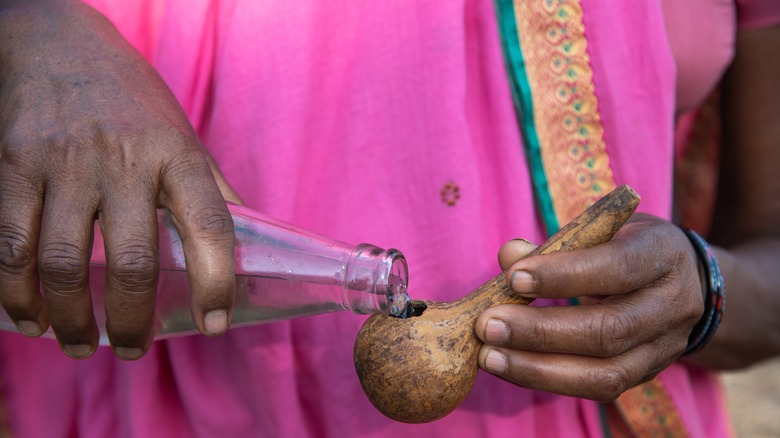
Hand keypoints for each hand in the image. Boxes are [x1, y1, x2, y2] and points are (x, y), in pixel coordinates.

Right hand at [0, 0, 237, 358]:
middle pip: (130, 262)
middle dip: (132, 321)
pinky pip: (11, 245)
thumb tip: (251, 245)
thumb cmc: (134, 103)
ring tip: (83, 346)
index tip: (215, 324)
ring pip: (64, 264)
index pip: (210, 226)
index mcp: (176, 156)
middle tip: (133, 351)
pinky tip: (31, 319)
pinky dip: (17, 294)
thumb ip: (212, 191)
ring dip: (72, 320)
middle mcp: (123, 161)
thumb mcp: (186, 137)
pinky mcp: (14, 167)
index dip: (216, 282)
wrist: (58, 44)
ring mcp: (64, 164)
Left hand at [475, 214, 703, 400]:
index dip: (564, 275)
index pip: (618, 268)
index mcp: (663, 254)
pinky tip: (509, 365)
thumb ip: (559, 242)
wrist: (682, 280)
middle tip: (487, 324)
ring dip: (537, 368)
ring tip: (489, 355)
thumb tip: (509, 255)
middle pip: (610, 329)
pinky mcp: (646, 375)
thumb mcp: (602, 229)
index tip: (514, 277)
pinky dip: (547, 380)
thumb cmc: (627, 244)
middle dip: (541, 331)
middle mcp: (673, 305)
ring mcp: (665, 348)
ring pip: (605, 373)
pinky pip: (597, 388)